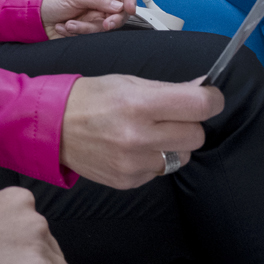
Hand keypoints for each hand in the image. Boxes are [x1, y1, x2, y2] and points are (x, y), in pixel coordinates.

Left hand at [40, 0, 133, 38]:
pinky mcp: (86, 32)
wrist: (36, 18)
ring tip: (69, 23)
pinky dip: (76, 32)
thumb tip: (119, 5)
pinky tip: (64, 27)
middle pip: (119, 14)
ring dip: (85, 28)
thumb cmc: (52, 1)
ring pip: (103, 28)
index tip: (130, 9)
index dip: (130, 0)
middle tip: (104, 25)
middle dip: (112, 21)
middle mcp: (99, 5)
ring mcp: (93, 19)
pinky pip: (90, 36)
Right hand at [59, 75, 222, 189]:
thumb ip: (167, 89)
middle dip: (189, 123)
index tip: (209, 98)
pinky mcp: (129, 181)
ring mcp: (134, 163)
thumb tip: (203, 90)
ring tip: (148, 133)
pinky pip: (160, 171)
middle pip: (197, 135)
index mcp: (139, 104)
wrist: (52, 127)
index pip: (199, 106)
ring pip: (182, 156)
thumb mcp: (127, 82)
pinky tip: (132, 148)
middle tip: (170, 116)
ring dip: (173, 144)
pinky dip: (153, 159)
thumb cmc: (89, 98)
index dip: (211, 99)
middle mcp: (138, 136)